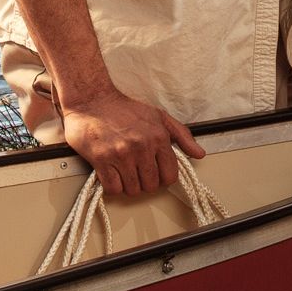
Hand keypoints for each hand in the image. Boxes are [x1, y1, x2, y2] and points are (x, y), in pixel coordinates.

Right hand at [60, 89, 204, 195]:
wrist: (92, 100)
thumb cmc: (124, 109)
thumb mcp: (159, 116)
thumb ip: (182, 136)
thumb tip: (199, 154)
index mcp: (158, 136)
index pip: (170, 174)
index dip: (163, 178)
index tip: (156, 174)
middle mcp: (142, 146)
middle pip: (151, 185)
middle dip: (145, 183)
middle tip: (137, 172)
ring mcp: (121, 154)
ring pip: (132, 190)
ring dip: (128, 185)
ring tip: (124, 171)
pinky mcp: (102, 160)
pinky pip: (113, 189)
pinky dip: (113, 187)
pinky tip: (112, 174)